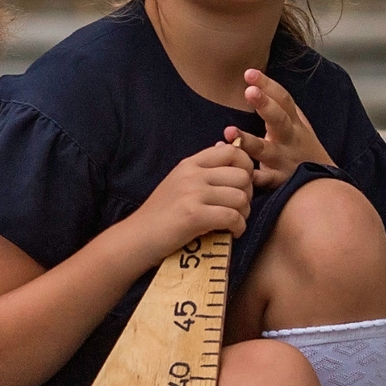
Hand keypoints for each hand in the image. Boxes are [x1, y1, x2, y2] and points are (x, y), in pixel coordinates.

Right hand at [126, 142, 252, 257]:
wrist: (137, 238)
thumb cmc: (161, 214)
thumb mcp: (179, 182)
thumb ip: (203, 168)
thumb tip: (227, 147)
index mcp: (190, 163)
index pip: (232, 152)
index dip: (246, 168)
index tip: (240, 186)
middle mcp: (192, 174)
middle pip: (242, 176)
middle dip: (248, 194)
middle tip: (238, 208)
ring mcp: (192, 194)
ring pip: (241, 198)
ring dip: (244, 214)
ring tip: (234, 222)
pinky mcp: (194, 215)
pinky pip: (233, 217)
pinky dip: (238, 228)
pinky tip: (232, 233)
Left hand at [229, 70, 333, 190]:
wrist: (324, 187)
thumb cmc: (304, 150)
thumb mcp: (298, 125)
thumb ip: (280, 106)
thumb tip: (255, 81)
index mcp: (294, 123)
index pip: (283, 100)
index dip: (268, 85)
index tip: (249, 73)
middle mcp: (290, 139)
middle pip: (279, 119)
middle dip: (265, 105)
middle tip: (249, 91)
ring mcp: (283, 160)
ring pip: (265, 150)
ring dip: (247, 141)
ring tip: (229, 131)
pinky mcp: (278, 182)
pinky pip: (261, 179)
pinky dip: (246, 174)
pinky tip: (232, 165)